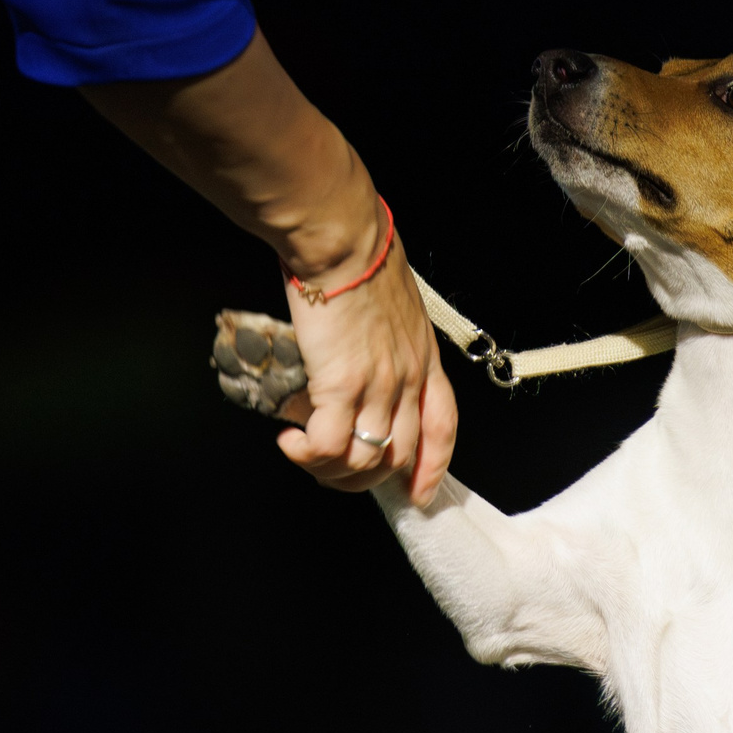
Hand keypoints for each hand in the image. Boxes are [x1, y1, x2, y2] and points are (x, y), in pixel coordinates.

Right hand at [81, 28, 459, 502]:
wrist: (342, 238)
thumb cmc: (360, 257)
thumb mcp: (393, 303)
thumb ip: (386, 334)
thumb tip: (362, 347)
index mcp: (424, 360)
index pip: (443, 429)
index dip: (432, 469)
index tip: (419, 493)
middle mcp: (407, 380)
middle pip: (400, 457)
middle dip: (365, 478)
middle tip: (332, 469)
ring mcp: (377, 387)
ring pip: (365, 462)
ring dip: (331, 470)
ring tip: (305, 452)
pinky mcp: (341, 385)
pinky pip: (328, 446)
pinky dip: (307, 455)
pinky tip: (290, 441)